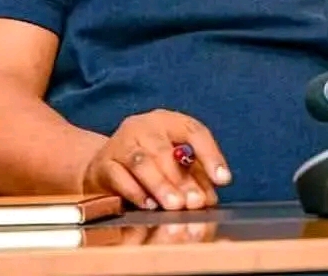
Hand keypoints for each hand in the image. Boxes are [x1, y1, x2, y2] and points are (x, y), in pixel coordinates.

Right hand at [82, 109, 231, 210]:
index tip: (223, 179)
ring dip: (161, 185)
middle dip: (182, 179)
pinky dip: (135, 192)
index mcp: (167, 121)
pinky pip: (119, 177)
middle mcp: (143, 126)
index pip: (193, 131)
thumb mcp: (173, 163)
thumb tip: (209, 197)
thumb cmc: (148, 161)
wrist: (104, 164)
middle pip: (164, 150)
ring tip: (175, 205)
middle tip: (195, 202)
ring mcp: (121, 143)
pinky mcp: (104, 163)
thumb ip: (193, 177)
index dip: (211, 155)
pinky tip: (148, 205)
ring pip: (142, 162)